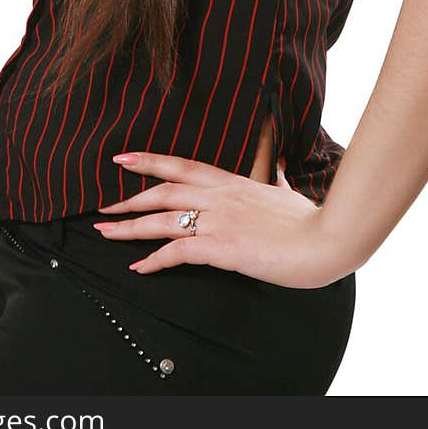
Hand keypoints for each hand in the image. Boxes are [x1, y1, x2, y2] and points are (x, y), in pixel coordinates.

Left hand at [93, 150, 340, 288]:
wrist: (325, 238)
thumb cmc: (309, 218)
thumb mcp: (287, 192)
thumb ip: (276, 177)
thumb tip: (279, 165)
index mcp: (232, 181)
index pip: (181, 166)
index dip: (149, 161)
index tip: (122, 159)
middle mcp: (219, 196)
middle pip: (162, 192)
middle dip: (128, 198)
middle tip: (102, 204)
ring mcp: (218, 220)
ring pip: (161, 220)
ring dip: (129, 228)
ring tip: (105, 233)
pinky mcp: (222, 247)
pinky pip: (177, 251)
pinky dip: (154, 260)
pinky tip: (139, 268)